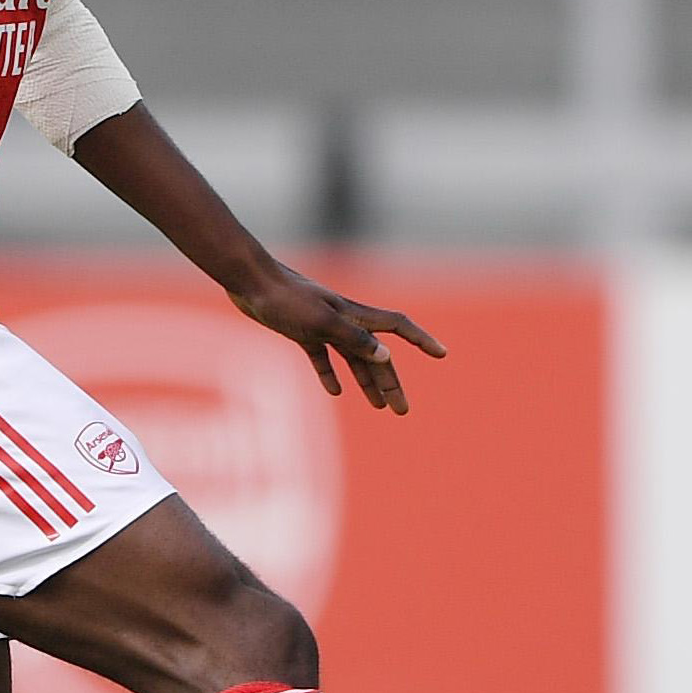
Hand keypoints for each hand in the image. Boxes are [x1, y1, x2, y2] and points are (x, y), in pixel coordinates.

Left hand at [227, 265, 445, 414]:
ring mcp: (322, 326)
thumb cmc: (284, 298)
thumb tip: (385, 356)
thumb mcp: (320, 321)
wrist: (248, 280)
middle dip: (391, 382)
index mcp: (354, 315)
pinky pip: (322, 357)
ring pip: (352, 359)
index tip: (443, 354)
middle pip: (375, 355)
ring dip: (366, 382)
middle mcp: (343, 321)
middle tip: (402, 411)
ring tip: (379, 407)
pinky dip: (330, 374)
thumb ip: (353, 339)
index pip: (397, 327)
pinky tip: (335, 391)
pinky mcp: (300, 331)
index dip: (421, 340)